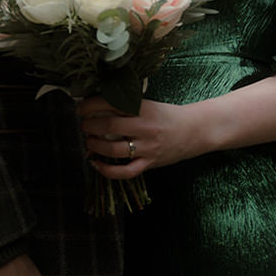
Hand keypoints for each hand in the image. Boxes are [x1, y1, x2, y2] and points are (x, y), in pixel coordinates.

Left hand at [77, 96, 202, 177]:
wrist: (195, 130)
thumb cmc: (168, 115)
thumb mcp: (148, 104)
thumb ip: (126, 105)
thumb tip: (96, 105)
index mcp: (143, 108)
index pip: (110, 103)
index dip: (90, 106)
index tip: (80, 107)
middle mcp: (144, 127)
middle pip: (108, 126)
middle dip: (89, 126)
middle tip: (83, 125)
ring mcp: (147, 148)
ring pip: (113, 150)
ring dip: (94, 145)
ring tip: (88, 141)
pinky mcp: (149, 163)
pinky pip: (125, 172)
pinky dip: (107, 170)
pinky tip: (95, 163)